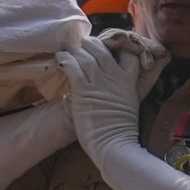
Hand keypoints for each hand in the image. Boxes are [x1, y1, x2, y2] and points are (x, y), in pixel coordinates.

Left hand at [62, 36, 156, 152]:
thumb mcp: (128, 105)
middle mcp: (115, 77)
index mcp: (129, 81)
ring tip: (67, 50)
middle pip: (102, 49)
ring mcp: (99, 82)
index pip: (127, 53)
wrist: (115, 145)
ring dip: (75, 50)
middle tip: (81, 45)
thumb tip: (106, 89)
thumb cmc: (120, 132)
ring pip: (86, 55)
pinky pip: (73, 67)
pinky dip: (65, 59)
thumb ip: (119, 92)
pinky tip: (60, 58)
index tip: (107, 47)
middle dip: (90, 44)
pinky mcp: (84, 90)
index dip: (116, 47)